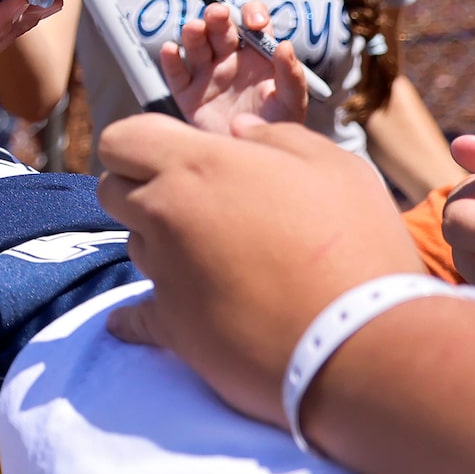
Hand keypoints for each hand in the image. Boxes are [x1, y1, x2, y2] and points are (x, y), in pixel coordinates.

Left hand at [97, 116, 420, 426]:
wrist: (362, 341)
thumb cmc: (355, 242)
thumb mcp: (332, 166)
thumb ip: (276, 138)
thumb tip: (238, 132)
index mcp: (195, 165)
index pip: (120, 140)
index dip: (140, 145)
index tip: (173, 156)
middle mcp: (164, 215)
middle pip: (113, 191)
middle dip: (139, 189)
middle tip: (193, 202)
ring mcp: (163, 274)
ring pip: (134, 247)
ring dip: (159, 244)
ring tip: (215, 257)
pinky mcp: (171, 328)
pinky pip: (133, 317)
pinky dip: (135, 317)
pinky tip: (142, 316)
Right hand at [157, 0, 310, 130]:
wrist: (251, 163)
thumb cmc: (276, 128)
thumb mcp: (292, 102)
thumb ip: (291, 75)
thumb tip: (284, 46)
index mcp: (257, 54)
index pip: (252, 22)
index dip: (252, 14)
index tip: (255, 23)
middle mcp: (230, 59)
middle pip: (220, 27)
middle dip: (218, 16)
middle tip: (218, 15)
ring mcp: (207, 75)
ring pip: (196, 44)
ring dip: (194, 32)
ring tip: (195, 29)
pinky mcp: (187, 93)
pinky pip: (175, 72)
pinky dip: (170, 58)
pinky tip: (171, 50)